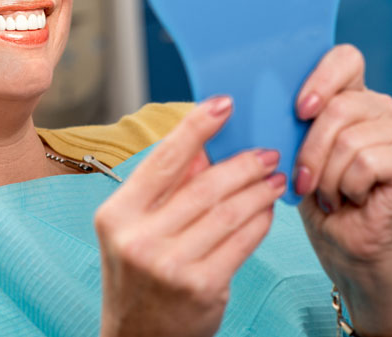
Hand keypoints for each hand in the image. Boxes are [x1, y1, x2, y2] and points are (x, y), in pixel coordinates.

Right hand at [95, 97, 285, 336]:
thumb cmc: (139, 277)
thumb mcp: (136, 229)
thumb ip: (166, 189)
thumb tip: (206, 147)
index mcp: (117, 214)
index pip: (162, 160)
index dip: (196, 127)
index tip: (223, 104)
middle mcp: (138, 238)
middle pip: (203, 186)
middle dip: (242, 164)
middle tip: (266, 152)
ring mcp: (170, 265)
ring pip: (228, 212)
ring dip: (258, 190)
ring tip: (274, 178)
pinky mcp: (202, 288)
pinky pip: (242, 242)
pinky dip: (260, 221)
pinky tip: (268, 211)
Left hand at [294, 44, 391, 334]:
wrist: (339, 240)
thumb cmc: (311, 191)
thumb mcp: (290, 147)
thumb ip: (287, 118)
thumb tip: (255, 98)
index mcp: (348, 94)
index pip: (345, 58)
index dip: (321, 78)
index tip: (299, 110)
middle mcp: (378, 107)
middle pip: (340, 106)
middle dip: (310, 149)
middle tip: (303, 178)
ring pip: (350, 138)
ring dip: (327, 175)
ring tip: (327, 192)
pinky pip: (367, 162)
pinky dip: (348, 186)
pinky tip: (350, 198)